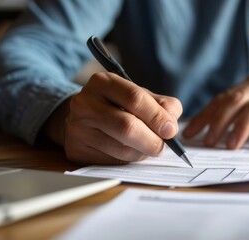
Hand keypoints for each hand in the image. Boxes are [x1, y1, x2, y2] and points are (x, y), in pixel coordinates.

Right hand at [43, 72, 182, 163]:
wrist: (82, 118)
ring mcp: (78, 128)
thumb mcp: (140, 96)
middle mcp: (85, 103)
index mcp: (103, 82)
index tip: (171, 130)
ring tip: (146, 147)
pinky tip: (129, 152)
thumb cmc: (118, 106)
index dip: (157, 117)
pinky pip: (112, 162)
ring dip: (142, 153)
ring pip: (122, 149)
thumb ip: (162, 105)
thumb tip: (171, 125)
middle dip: (152, 140)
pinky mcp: (76, 150)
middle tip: (162, 146)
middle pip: (127, 126)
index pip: (135, 98)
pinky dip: (128, 161)